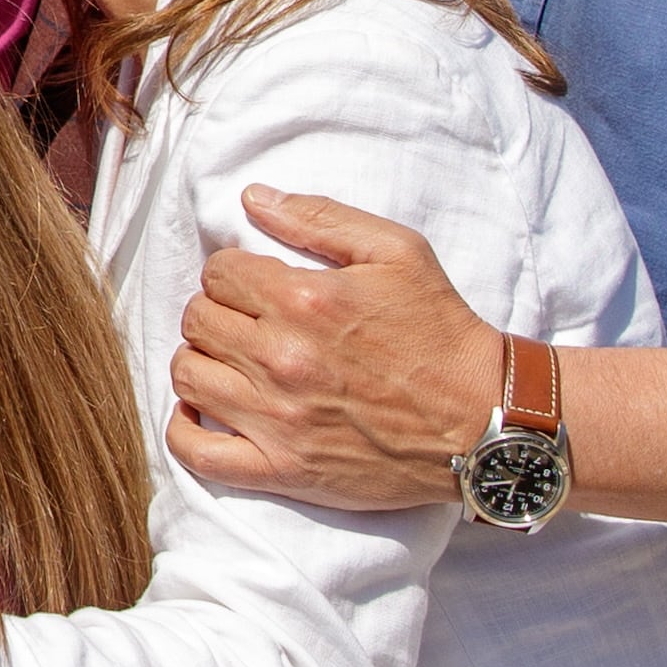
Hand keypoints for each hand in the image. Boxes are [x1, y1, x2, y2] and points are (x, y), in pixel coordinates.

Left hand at [170, 186, 494, 511]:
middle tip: (249, 322)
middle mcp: (282, 358)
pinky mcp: (282, 468)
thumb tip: (252, 198)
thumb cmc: (442, 331)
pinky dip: (183, 432)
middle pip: (197, 320)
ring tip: (231, 361)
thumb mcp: (398, 251)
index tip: (257, 286)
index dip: (234, 273)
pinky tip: (200, 412)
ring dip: (201, 361)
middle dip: (218, 312)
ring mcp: (277, 418)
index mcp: (304, 299)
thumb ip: (319, 218)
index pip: (218, 273)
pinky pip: (197, 454)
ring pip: (188, 375)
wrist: (483, 419)